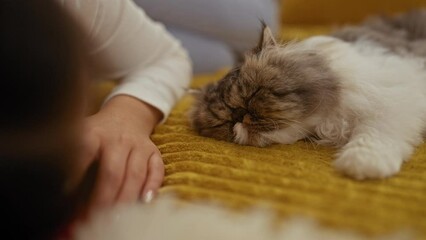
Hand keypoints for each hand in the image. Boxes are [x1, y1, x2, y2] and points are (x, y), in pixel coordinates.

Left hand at [71, 95, 163, 211]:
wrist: (126, 114)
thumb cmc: (98, 134)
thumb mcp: (81, 135)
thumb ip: (73, 159)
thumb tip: (61, 192)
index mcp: (95, 134)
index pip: (84, 153)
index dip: (75, 174)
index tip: (66, 194)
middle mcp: (118, 139)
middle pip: (113, 171)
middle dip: (104, 197)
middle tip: (96, 217)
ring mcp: (138, 145)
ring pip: (135, 174)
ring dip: (126, 197)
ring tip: (118, 216)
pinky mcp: (154, 152)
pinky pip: (156, 170)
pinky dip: (152, 186)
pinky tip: (144, 201)